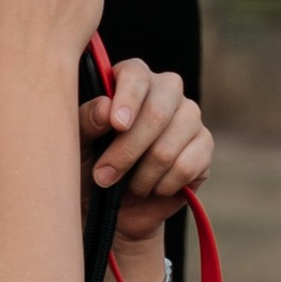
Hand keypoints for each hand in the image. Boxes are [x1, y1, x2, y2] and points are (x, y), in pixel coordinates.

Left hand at [81, 57, 213, 242]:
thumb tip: (105, 107)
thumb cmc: (90, 164)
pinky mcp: (204, 146)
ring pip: (169, 146)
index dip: (128, 100)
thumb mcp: (76, 143)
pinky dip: (163, 185)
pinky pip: (187, 167)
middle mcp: (165, 91)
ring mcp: (189, 117)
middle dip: (128, 150)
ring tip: (128, 186)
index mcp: (131, 79)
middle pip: (157, 112)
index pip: (136, 75)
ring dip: (142, 176)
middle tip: (104, 177)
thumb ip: (86, 121)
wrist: (114, 206)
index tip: (116, 125)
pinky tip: (153, 188)